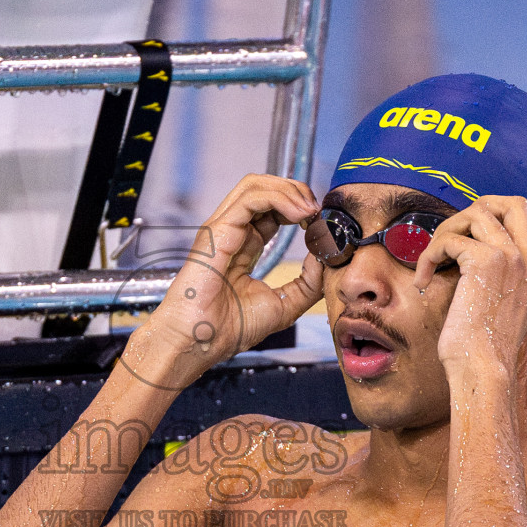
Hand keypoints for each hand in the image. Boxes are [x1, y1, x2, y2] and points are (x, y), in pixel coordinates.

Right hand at [126, 174, 323, 389]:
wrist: (200, 342)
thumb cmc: (229, 329)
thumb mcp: (284, 304)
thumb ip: (308, 282)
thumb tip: (325, 257)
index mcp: (244, 247)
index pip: (272, 210)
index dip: (299, 209)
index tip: (321, 224)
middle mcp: (232, 233)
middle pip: (264, 189)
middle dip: (297, 191)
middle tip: (319, 211)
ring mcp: (223, 228)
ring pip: (255, 185)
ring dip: (289, 190)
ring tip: (310, 210)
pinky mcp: (218, 230)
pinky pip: (251, 198)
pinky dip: (280, 198)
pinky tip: (299, 215)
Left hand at [410, 195, 526, 384]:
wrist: (482, 371)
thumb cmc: (486, 352)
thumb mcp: (520, 324)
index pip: (523, 219)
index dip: (490, 219)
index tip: (462, 243)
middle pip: (512, 202)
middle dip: (475, 209)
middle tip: (450, 238)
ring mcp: (512, 259)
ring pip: (476, 213)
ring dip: (445, 232)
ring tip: (432, 261)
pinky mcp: (487, 262)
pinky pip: (450, 238)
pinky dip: (430, 254)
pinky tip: (424, 279)